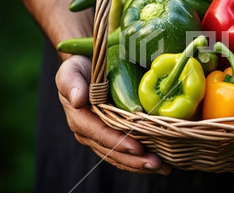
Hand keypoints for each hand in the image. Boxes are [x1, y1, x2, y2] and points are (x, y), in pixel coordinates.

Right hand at [55, 55, 170, 174]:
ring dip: (140, 164)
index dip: (118, 143)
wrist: (87, 67)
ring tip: (162, 167)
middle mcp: (89, 132)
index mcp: (79, 118)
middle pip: (112, 151)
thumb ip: (71, 83)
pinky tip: (158, 161)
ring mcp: (100, 136)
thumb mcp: (71, 70)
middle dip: (134, 160)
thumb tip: (78, 99)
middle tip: (156, 164)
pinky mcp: (112, 135)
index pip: (100, 134)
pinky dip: (140, 158)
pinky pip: (125, 152)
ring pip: (119, 156)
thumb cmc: (80, 68)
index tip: (137, 148)